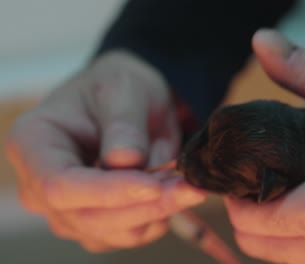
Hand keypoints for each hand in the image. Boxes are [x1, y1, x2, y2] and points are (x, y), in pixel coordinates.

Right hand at [5, 51, 205, 251]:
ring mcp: (68, 208)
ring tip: (187, 185)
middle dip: (144, 206)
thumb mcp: (123, 87)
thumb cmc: (116, 86)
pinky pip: (127, 234)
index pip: (59, 184)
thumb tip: (127, 161)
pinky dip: (156, 219)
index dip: (107, 192)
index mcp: (33, 144)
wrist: (125, 100)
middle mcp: (41, 184)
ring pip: (112, 232)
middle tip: (189, 186)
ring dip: (156, 214)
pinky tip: (173, 193)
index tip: (153, 185)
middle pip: (88, 217)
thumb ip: (124, 122)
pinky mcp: (96, 222)